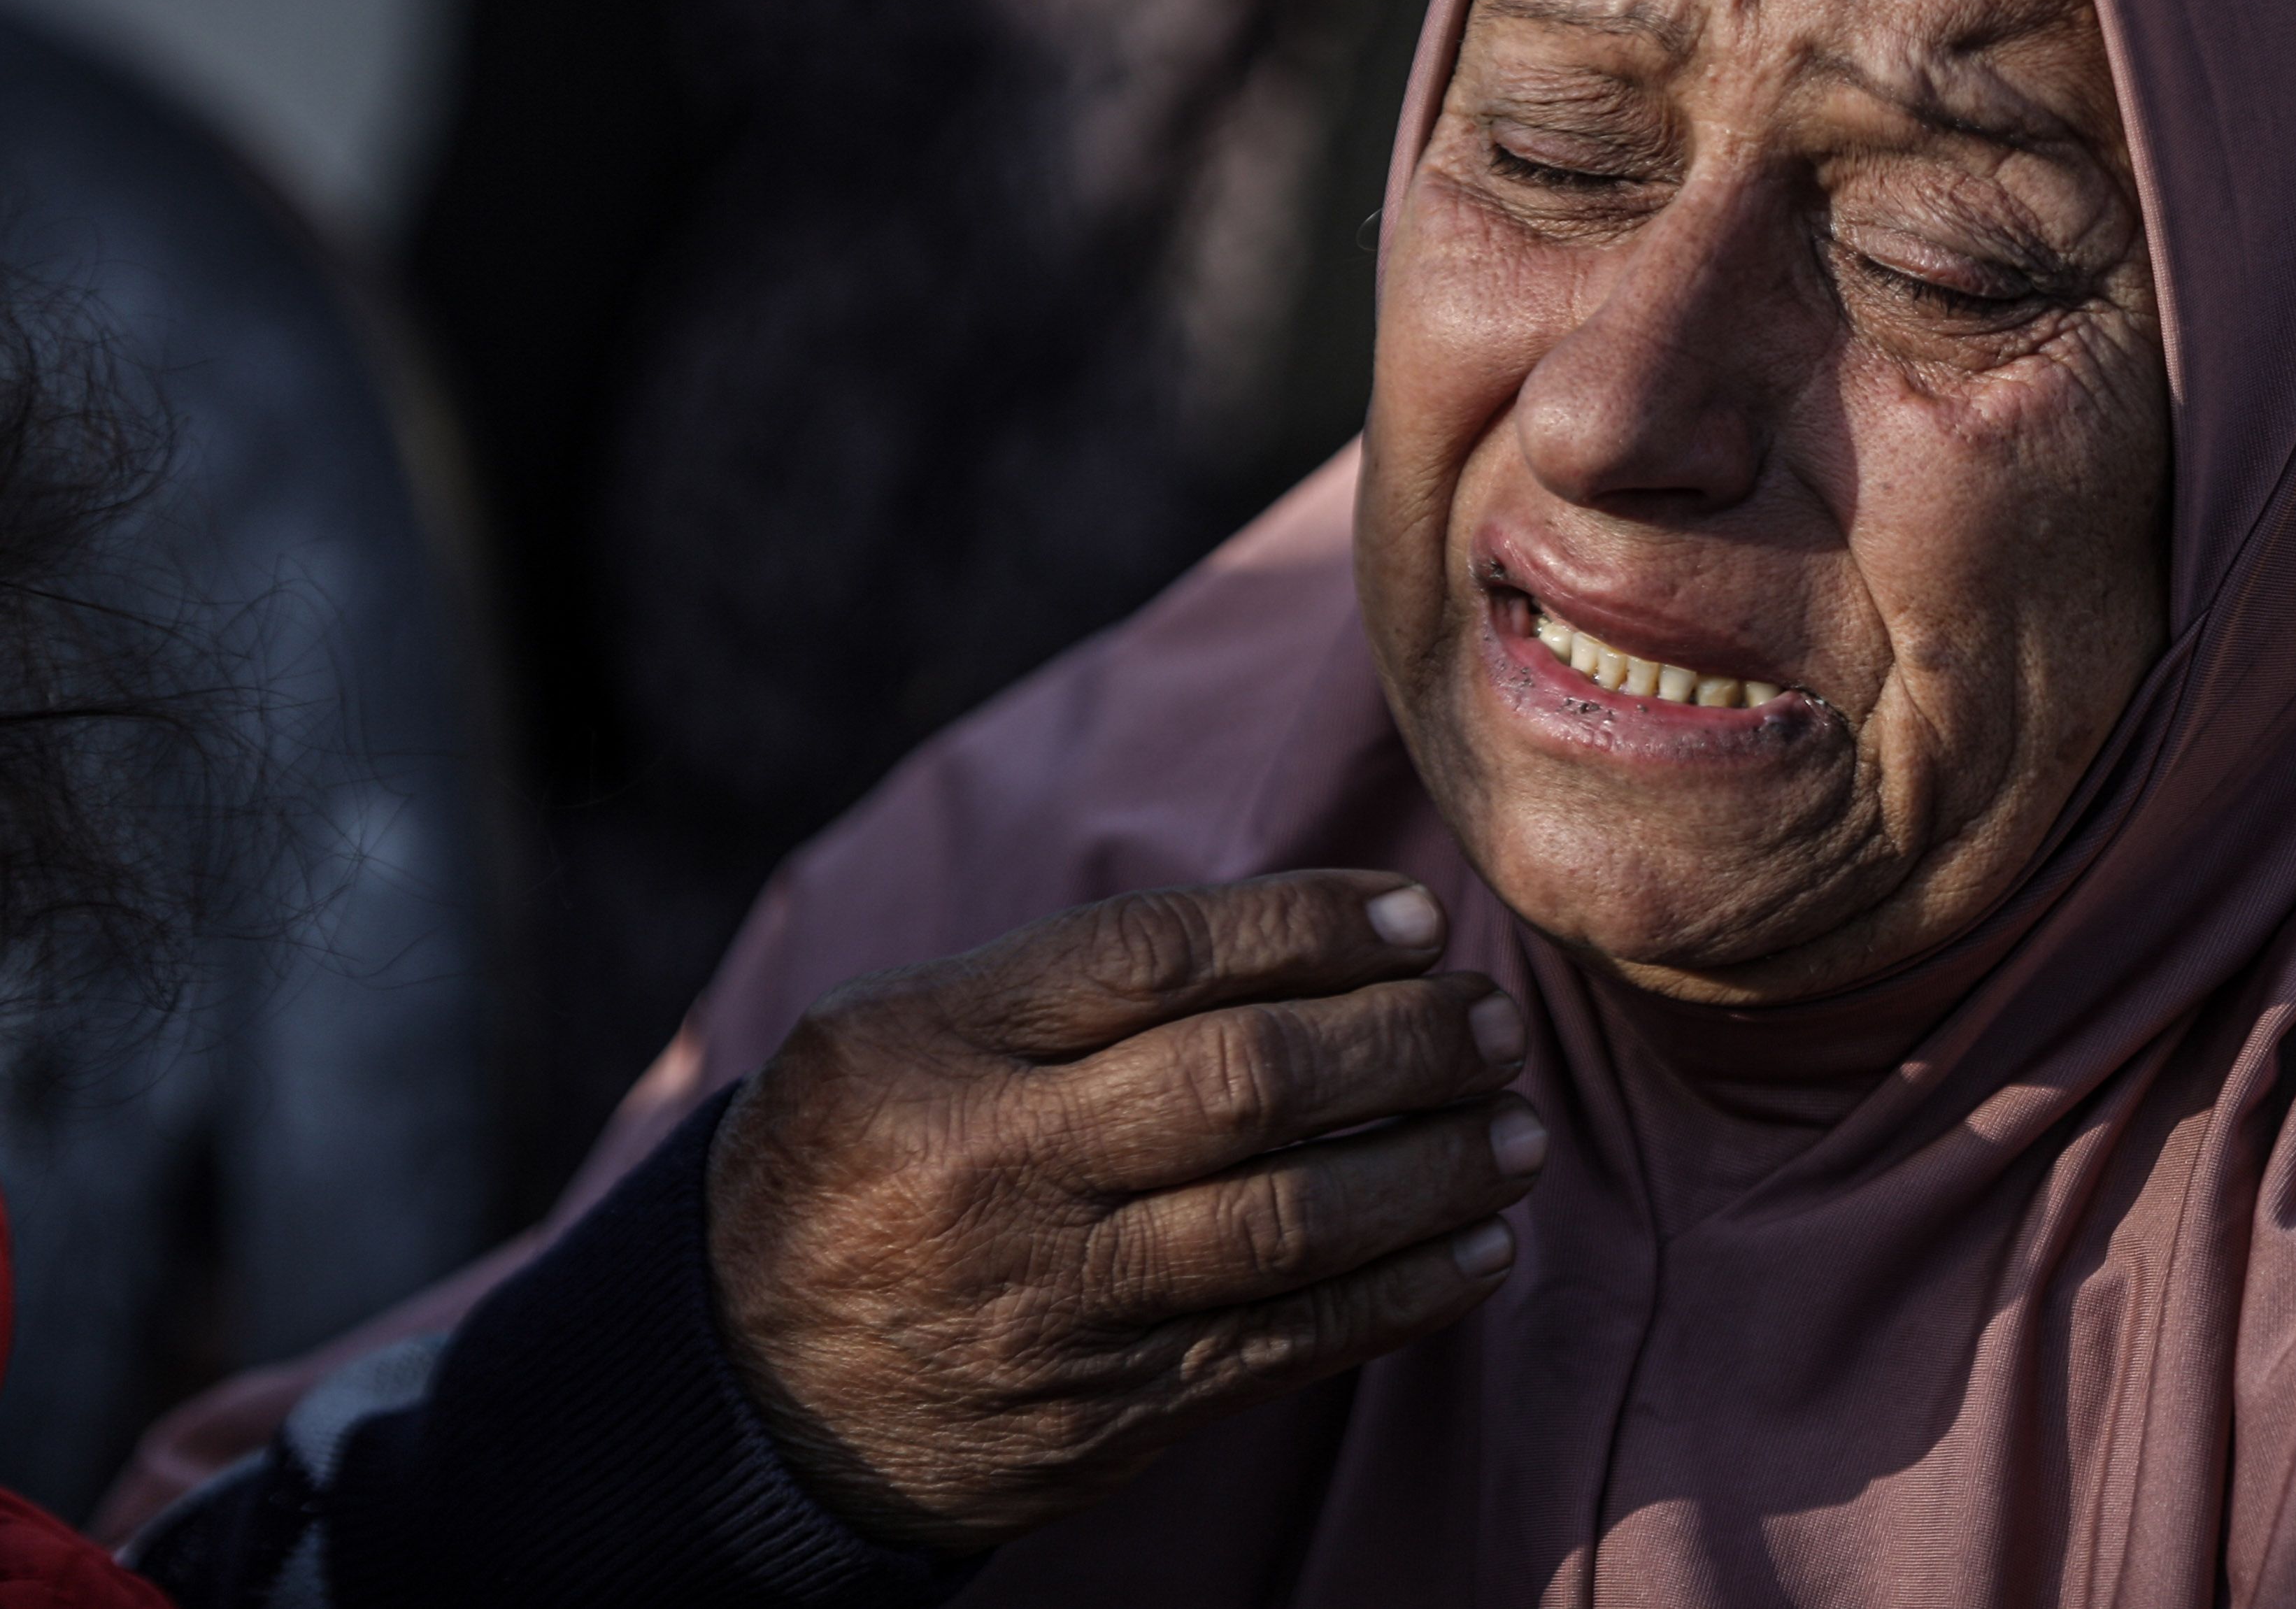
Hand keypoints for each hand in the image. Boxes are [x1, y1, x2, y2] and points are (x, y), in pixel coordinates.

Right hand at [704, 871, 1542, 1552]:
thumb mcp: (904, 1030)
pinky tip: (1483, 1246)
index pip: (1156, 956)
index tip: (1417, 917)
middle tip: (1492, 1019)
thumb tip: (1317, 930)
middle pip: (1240, 1084)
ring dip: (1430, 1170)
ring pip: (1284, 1222)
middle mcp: (988, 1170)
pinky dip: (1403, 1293)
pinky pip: (1283, 1345)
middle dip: (1399, 1043)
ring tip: (1518, 1128)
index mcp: (929, 1044)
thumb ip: (1072, 978)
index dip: (1308, 927)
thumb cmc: (868, 1160)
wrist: (742, 1385)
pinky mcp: (1100, 1413)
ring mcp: (1047, 1302)